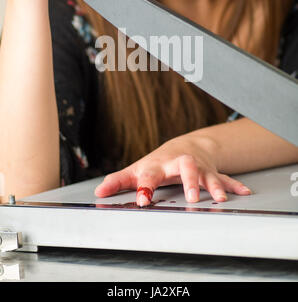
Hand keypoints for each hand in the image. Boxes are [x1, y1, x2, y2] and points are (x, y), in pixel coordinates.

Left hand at [94, 132, 251, 206]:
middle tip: (190, 198)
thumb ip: (119, 180)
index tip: (141, 200)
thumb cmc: (158, 161)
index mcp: (159, 165)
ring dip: (215, 185)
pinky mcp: (211, 171)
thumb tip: (99, 192)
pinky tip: (244, 193)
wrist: (184, 146)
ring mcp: (198, 167)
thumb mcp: (138, 168)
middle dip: (189, 181)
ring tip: (220, 198)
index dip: (145, 187)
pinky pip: (225, 177)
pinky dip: (234, 185)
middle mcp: (180, 164)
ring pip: (208, 174)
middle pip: (186, 167)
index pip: (150, 175)